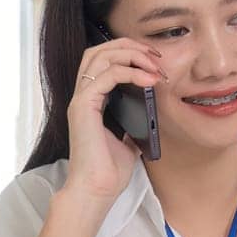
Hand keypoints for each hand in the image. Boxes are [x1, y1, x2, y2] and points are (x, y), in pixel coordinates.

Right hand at [61, 36, 167, 202]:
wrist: (97, 191)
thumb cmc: (109, 171)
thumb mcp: (129, 141)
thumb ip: (135, 123)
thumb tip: (152, 112)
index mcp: (92, 101)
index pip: (104, 60)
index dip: (128, 53)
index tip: (155, 61)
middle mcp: (83, 96)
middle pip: (99, 50)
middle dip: (129, 46)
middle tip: (155, 56)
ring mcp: (81, 100)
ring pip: (100, 56)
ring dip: (131, 55)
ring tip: (154, 65)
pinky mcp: (83, 107)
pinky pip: (106, 75)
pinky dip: (129, 72)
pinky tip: (149, 80)